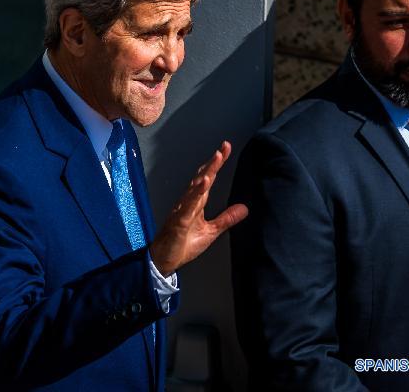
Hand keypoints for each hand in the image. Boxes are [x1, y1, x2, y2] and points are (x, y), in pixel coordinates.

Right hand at [149, 141, 248, 275]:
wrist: (164, 261)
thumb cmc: (182, 245)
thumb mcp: (211, 231)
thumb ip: (226, 218)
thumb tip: (244, 208)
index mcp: (196, 203)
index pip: (208, 179)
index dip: (216, 164)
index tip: (225, 149)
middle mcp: (188, 202)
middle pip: (202, 178)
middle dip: (213, 162)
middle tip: (223, 147)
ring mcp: (182, 210)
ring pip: (195, 187)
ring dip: (206, 172)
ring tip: (216, 158)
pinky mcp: (179, 221)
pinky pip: (188, 205)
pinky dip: (196, 193)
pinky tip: (203, 183)